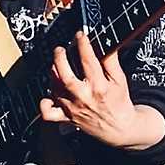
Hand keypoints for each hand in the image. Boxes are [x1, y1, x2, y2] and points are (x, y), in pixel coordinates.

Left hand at [41, 33, 164, 150]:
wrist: (119, 128)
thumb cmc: (119, 103)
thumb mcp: (120, 80)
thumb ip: (111, 61)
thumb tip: (105, 44)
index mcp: (99, 87)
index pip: (88, 61)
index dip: (82, 44)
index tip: (80, 36)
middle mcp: (84, 98)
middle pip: (65, 77)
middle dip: (59, 59)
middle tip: (60, 49)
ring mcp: (73, 108)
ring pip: (55, 90)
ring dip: (53, 75)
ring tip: (57, 66)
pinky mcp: (67, 117)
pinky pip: (49, 113)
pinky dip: (44, 103)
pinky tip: (49, 93)